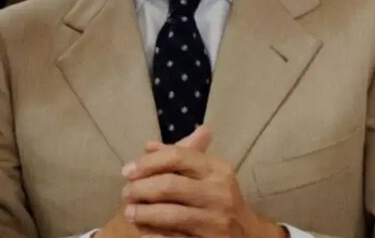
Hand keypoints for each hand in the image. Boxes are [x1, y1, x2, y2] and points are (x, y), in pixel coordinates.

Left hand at [120, 126, 285, 237]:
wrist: (249, 235)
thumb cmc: (219, 198)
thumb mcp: (207, 173)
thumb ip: (180, 157)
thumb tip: (148, 146)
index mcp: (217, 170)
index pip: (178, 157)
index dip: (148, 162)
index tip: (127, 171)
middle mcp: (219, 194)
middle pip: (170, 185)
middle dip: (140, 189)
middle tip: (125, 193)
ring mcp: (216, 222)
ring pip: (170, 215)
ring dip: (143, 213)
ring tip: (130, 212)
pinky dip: (155, 235)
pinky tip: (144, 232)